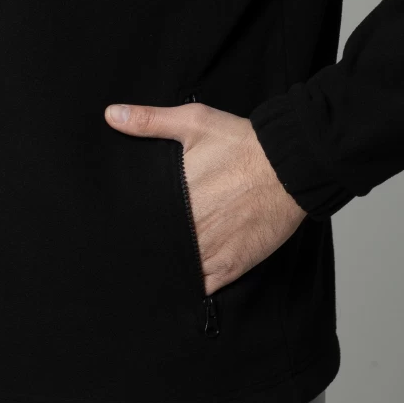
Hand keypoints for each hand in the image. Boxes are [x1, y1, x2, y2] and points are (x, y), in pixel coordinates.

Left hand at [104, 100, 307, 294]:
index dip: (131, 223)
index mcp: (174, 197)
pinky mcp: (231, 266)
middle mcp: (189, 229)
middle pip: (157, 245)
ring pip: (176, 269)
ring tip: (161, 259)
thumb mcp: (194, 122)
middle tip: (140, 241)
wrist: (290, 166)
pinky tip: (184, 278)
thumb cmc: (242, 143)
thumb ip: (150, 121)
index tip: (125, 223)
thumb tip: (112, 115)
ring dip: (168, 264)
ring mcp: (209, 252)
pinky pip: (202, 287)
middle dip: (149, 242)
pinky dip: (192, 284)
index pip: (140, 220)